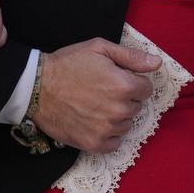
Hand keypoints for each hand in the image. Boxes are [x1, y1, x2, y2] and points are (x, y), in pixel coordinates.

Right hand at [34, 38, 161, 152]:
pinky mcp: (94, 143)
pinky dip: (108, 134)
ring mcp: (107, 129)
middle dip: (125, 99)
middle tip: (102, 92)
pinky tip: (94, 122)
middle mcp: (119, 109)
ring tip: (95, 106)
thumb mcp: (99, 49)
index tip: (116, 80)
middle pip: (136, 107)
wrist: (37, 87)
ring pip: (126, 124)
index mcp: (124, 85)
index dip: (132, 82)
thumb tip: (157, 63)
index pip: (146, 89)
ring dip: (116, 117)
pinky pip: (115, 143)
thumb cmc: (68, 64)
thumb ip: (131, 56)